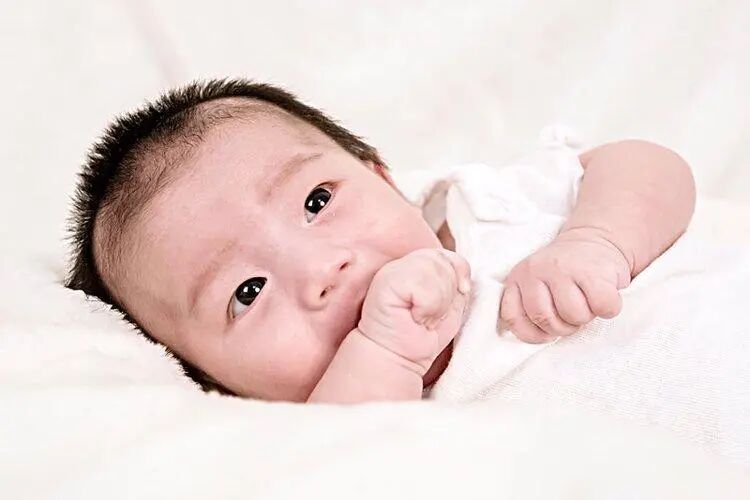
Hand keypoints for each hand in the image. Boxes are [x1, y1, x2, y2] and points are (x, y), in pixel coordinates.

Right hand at [357, 248, 471, 374]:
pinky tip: (414, 319)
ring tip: (421, 318)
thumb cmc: (418, 337)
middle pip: (442, 260)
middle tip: (429, 315)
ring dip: (437, 303)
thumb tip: (464, 278)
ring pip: (435, 270)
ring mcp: (392, 271)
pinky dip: (427, 308)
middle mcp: (401, 264)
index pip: (446, 254)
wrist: (394, 360)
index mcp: (414, 265)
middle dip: (446, 293)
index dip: (458, 273)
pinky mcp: (386, 282)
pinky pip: (424, 288)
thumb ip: (455, 282)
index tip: (454, 298)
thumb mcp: (447, 305)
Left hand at [499, 228, 631, 342]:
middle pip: (546, 321)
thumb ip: (528, 306)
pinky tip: (603, 296)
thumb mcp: (536, 284)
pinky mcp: (593, 271)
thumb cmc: (564, 272)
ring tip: (587, 301)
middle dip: (564, 327)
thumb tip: (539, 336)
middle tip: (572, 313)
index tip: (547, 333)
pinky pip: (603, 307)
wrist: (593, 238)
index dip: (533, 334)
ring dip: (586, 317)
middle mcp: (536, 270)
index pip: (514, 318)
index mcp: (518, 277)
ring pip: (575, 316)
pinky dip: (609, 309)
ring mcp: (564, 268)